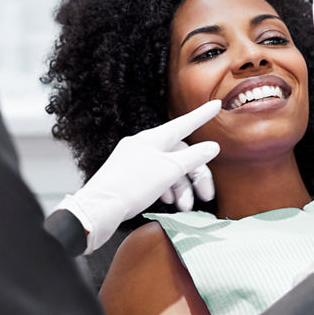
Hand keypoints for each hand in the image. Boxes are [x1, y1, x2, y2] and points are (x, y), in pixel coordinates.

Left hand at [55, 100, 221, 253]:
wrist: (98, 210)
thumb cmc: (131, 187)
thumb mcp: (168, 171)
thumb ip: (193, 157)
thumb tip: (212, 146)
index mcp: (152, 139)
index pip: (184, 124)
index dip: (201, 116)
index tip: (215, 105)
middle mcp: (143, 146)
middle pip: (179, 155)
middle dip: (194, 176)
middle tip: (206, 195)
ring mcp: (135, 161)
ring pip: (168, 169)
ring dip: (181, 188)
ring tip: (184, 207)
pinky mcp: (129, 177)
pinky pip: (155, 178)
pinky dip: (166, 189)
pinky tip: (168, 202)